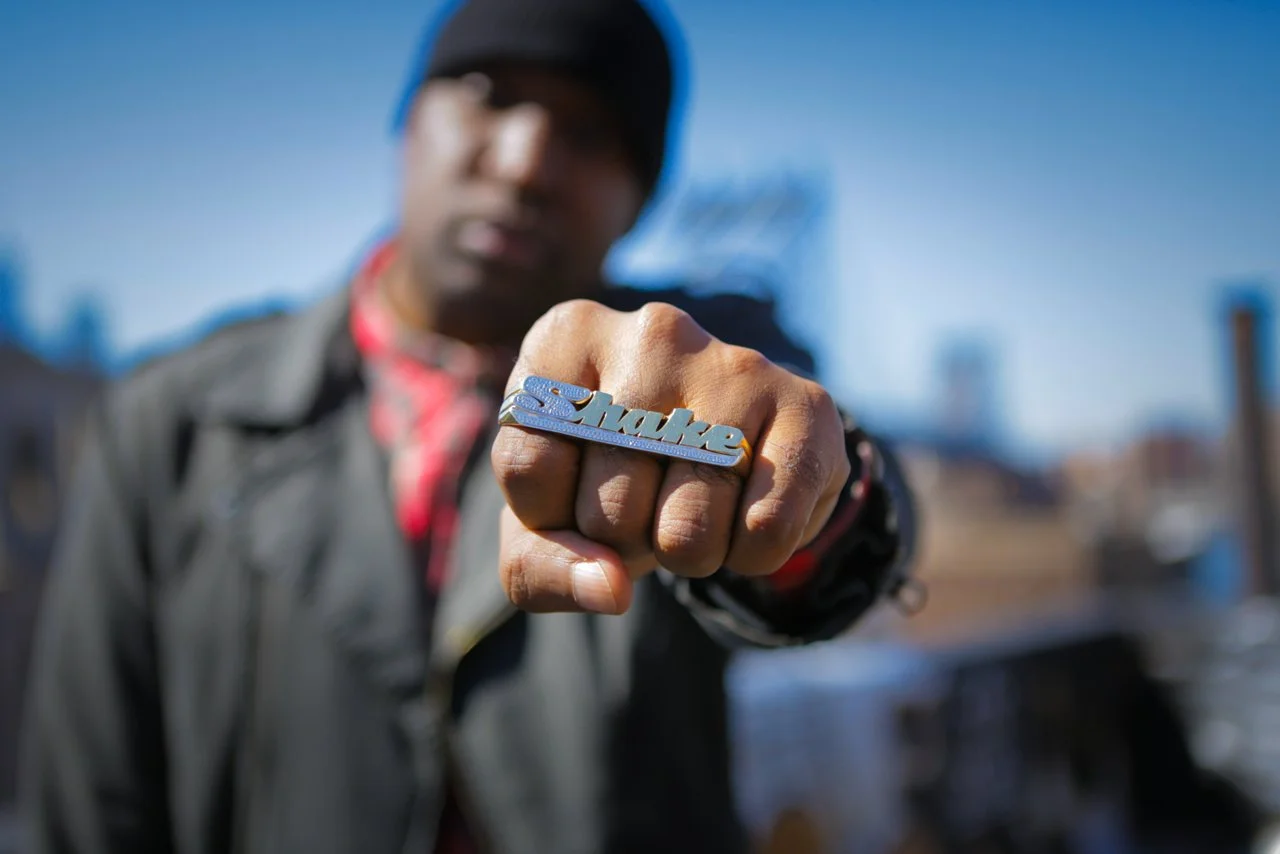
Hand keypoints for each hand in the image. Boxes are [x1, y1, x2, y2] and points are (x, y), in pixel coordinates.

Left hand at [491, 300, 850, 613]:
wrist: (716, 440)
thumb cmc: (606, 476)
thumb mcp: (543, 519)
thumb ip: (539, 565)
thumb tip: (610, 589)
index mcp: (565, 338)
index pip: (529, 468)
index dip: (549, 513)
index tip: (572, 486)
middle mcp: (650, 332)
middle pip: (611, 508)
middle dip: (624, 539)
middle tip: (645, 501)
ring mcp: (732, 362)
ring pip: (688, 529)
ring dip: (688, 554)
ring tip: (692, 505)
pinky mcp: (805, 401)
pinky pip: (767, 529)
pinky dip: (753, 555)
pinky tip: (746, 515)